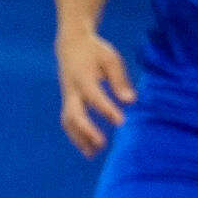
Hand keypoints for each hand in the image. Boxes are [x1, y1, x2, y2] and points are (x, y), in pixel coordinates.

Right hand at [56, 30, 133, 156]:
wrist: (70, 44)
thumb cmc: (95, 51)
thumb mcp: (111, 59)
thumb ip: (120, 80)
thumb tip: (130, 101)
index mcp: (82, 77)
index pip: (94, 96)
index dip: (106, 109)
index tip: (121, 121)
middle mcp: (71, 89)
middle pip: (74, 114)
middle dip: (86, 130)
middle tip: (102, 144)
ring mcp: (67, 96)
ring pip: (68, 121)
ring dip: (79, 138)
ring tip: (93, 153)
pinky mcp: (67, 101)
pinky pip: (68, 121)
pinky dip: (77, 135)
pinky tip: (88, 147)